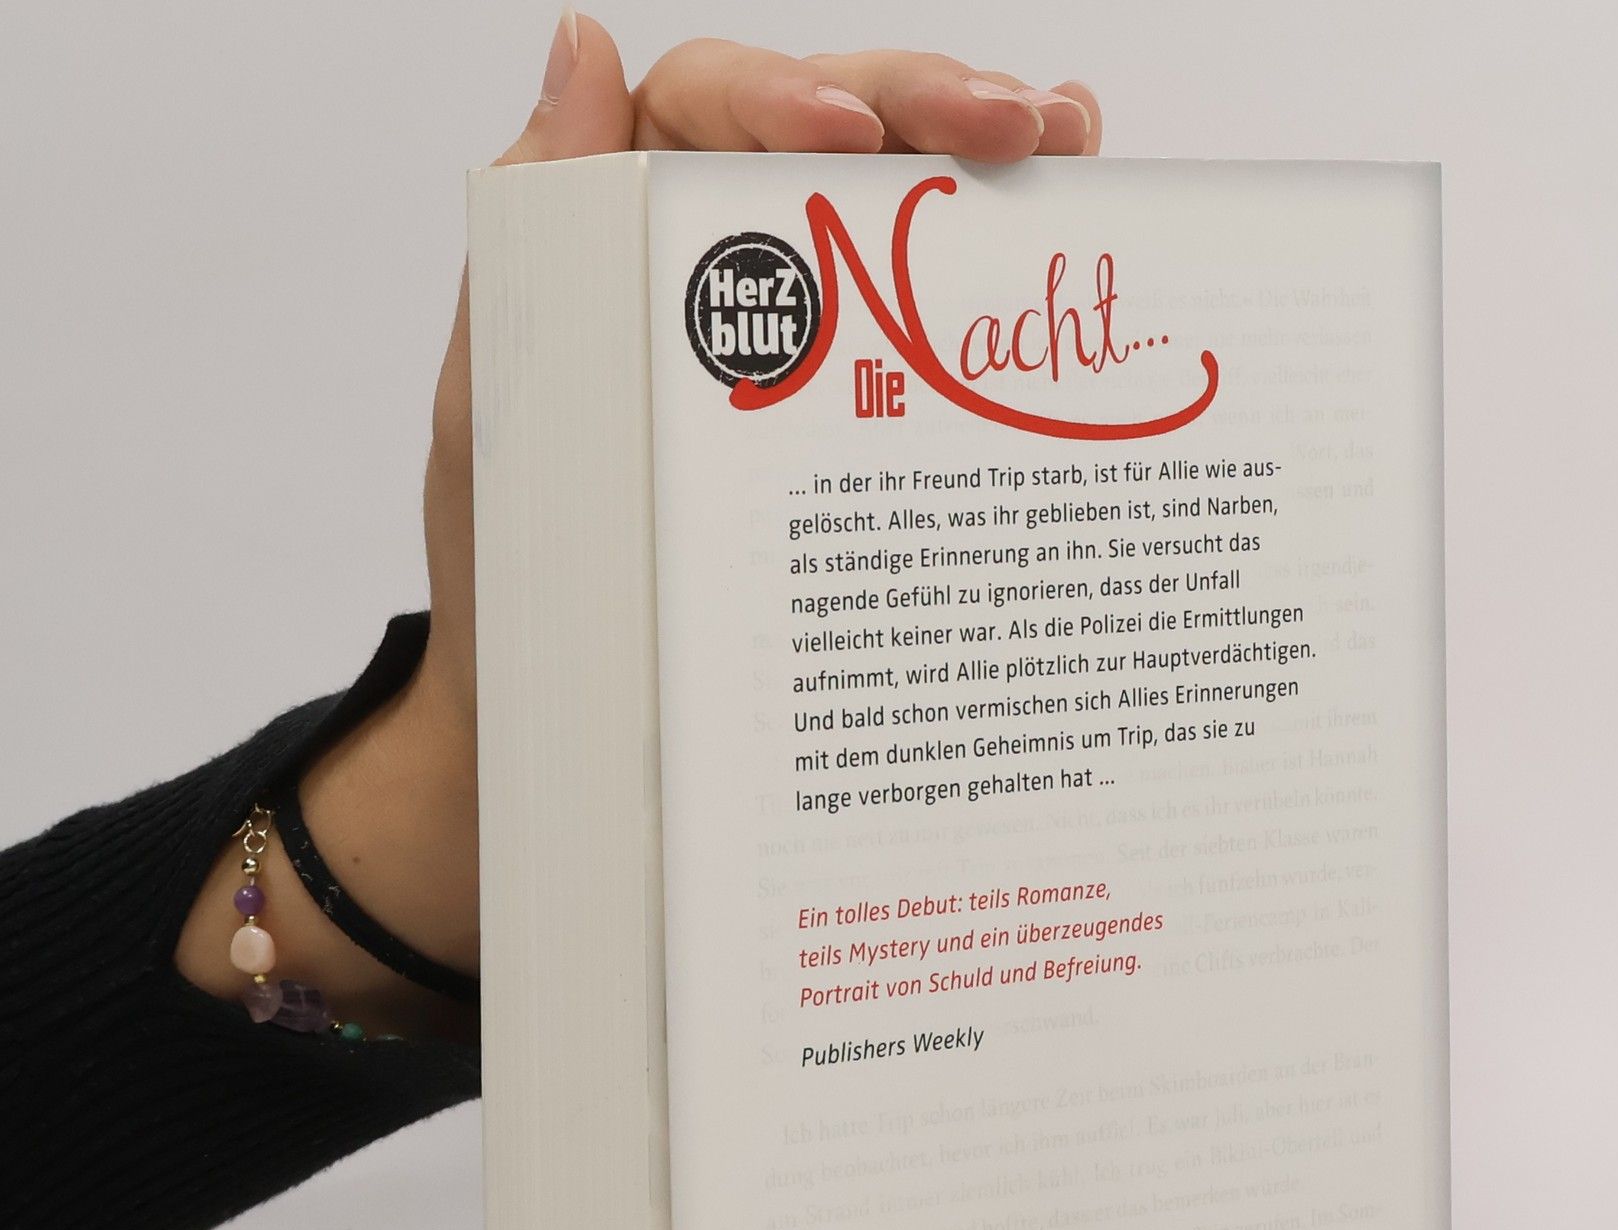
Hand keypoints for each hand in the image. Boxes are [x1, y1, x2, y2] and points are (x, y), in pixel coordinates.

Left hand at [422, 21, 1101, 728]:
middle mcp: (712, 262)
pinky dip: (998, 253)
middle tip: (1021, 125)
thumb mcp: (504, 409)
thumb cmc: (518, 584)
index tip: (846, 138)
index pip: (701, 106)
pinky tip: (1063, 206)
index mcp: (613, 233)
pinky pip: (924, 310)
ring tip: (1063, 145)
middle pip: (827, 131)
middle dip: (927, 109)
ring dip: (984, 161)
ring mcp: (795, 332)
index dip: (781, 94)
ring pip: (894, 203)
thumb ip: (538, 232)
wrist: (562, 723)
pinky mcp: (852, 406)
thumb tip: (582, 45)